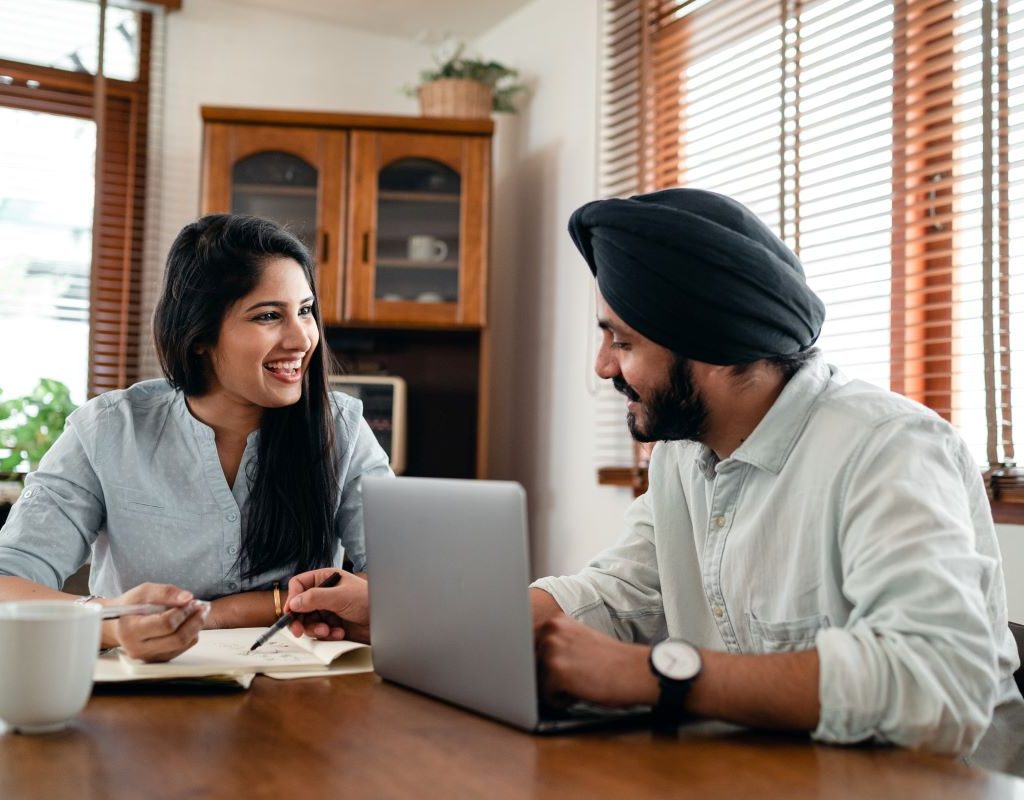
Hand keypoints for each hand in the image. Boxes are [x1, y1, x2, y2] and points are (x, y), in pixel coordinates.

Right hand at [104, 583, 208, 662]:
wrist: (118, 624)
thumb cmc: (130, 606)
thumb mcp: (143, 592)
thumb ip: (165, 592)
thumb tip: (187, 597)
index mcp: (131, 630)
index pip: (165, 624)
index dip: (183, 611)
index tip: (190, 600)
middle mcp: (138, 649)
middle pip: (177, 638)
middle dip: (194, 620)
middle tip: (201, 606)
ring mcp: (149, 657)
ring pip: (182, 644)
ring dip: (196, 626)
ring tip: (199, 611)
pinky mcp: (158, 659)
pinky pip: (182, 648)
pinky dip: (191, 634)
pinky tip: (190, 622)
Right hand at [285, 569, 369, 643]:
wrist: (384, 619)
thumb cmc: (368, 600)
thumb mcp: (340, 596)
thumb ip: (315, 598)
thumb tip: (294, 602)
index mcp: (325, 579)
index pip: (299, 585)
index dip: (293, 598)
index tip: (291, 612)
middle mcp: (324, 593)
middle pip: (299, 606)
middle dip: (300, 619)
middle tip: (298, 631)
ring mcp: (327, 609)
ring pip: (307, 621)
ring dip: (315, 629)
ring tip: (328, 630)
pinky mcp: (331, 624)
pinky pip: (319, 631)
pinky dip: (326, 634)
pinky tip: (338, 633)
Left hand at [536, 614, 657, 707]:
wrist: (634, 670)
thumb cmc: (610, 661)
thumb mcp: (578, 641)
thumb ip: (555, 644)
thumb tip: (528, 661)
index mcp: (555, 621)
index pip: (529, 648)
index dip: (541, 664)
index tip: (558, 669)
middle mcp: (550, 631)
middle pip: (529, 665)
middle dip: (546, 677)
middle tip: (575, 676)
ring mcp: (551, 649)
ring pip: (536, 681)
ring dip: (553, 689)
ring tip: (578, 682)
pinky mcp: (555, 671)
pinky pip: (546, 696)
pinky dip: (561, 700)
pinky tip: (580, 691)